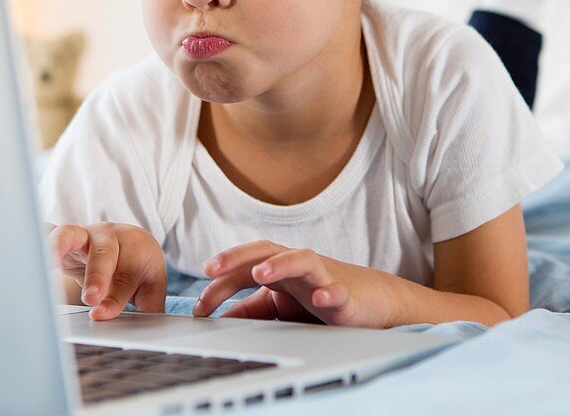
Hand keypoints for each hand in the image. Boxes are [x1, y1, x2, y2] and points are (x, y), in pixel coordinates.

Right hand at [46, 222, 166, 320]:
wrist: (130, 237)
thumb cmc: (138, 265)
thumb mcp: (151, 284)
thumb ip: (149, 306)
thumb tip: (147, 332)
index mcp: (136, 248)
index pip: (126, 275)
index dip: (114, 298)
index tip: (100, 315)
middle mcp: (110, 237)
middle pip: (104, 253)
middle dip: (96, 275)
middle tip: (90, 298)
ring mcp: (84, 234)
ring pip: (71, 234)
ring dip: (60, 249)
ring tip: (50, 263)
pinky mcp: (64, 236)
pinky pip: (48, 232)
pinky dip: (37, 238)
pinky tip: (23, 246)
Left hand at [192, 240, 398, 327]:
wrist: (370, 302)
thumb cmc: (320, 298)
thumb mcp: (280, 306)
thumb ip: (251, 310)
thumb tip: (219, 317)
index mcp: (279, 269)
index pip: (244, 267)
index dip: (220, 283)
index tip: (199, 307)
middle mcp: (297, 267)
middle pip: (265, 251)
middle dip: (237, 257)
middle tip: (211, 268)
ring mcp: (322, 277)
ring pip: (301, 260)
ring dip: (280, 264)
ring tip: (260, 274)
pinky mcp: (346, 296)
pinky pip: (337, 290)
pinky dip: (329, 291)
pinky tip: (320, 297)